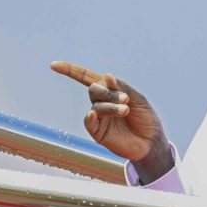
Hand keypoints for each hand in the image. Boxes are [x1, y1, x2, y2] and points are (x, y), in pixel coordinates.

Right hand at [50, 61, 173, 182]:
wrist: (152, 142)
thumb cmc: (146, 118)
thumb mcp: (138, 99)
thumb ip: (122, 87)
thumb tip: (106, 75)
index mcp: (109, 91)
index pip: (87, 78)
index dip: (71, 70)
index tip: (54, 65)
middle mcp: (101, 103)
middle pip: (93, 90)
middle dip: (108, 92)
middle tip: (125, 100)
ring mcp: (99, 118)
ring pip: (96, 106)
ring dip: (110, 106)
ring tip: (126, 110)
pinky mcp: (98, 133)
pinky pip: (89, 123)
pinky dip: (90, 118)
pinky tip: (93, 114)